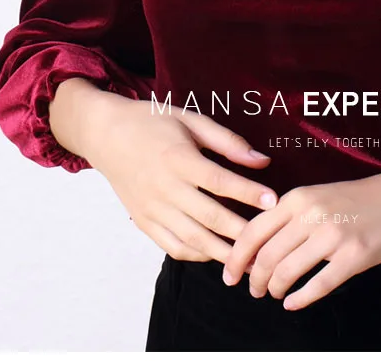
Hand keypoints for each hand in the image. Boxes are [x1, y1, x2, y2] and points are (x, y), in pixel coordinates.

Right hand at [83, 95, 278, 267]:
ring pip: (192, 238)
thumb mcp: (191, 120)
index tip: (273, 201)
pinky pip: (173, 246)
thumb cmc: (153, 122)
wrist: (106, 135)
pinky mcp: (144, 221)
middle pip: (209, 216)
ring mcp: (152, 208)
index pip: (219, 181)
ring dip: (223, 251)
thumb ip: (227, 141)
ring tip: (249, 259)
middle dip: (241, 231)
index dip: (248, 192)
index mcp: (178, 158)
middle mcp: (164, 187)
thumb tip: (261, 160)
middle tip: (268, 240)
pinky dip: (197, 254)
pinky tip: (216, 254)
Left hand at [221, 163, 380, 310]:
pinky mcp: (354, 257)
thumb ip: (290, 215)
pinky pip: (318, 286)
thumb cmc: (361, 197)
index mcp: (298, 197)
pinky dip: (300, 300)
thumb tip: (258, 245)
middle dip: (254, 279)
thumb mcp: (319, 195)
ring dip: (274, 289)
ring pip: (287, 273)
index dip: (235, 258)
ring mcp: (333, 236)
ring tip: (275, 294)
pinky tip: (293, 304)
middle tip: (254, 290)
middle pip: (265, 257)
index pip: (253, 231)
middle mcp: (311, 215)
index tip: (228, 275)